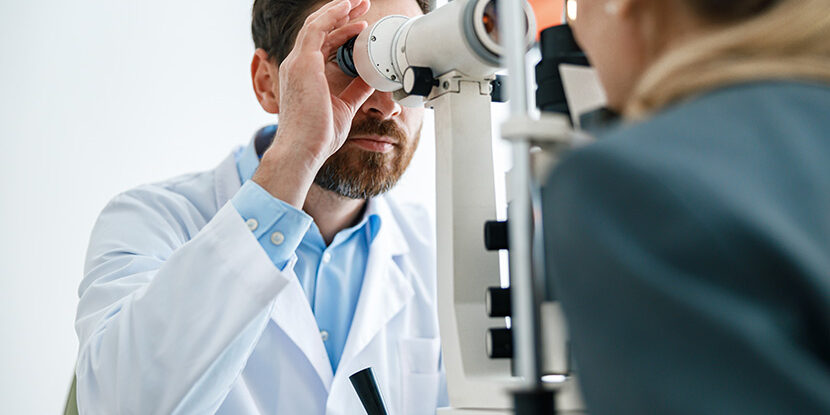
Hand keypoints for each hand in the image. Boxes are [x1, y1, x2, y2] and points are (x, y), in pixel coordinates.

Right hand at [253, 0, 373, 207]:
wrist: (304, 149)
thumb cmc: (318, 136)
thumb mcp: (344, 107)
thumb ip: (356, 90)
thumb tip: (372, 78)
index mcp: (304, 76)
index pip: (322, 45)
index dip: (341, 32)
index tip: (360, 26)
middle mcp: (297, 65)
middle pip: (319, 30)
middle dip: (341, 15)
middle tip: (362, 6)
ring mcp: (298, 63)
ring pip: (317, 25)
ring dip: (339, 11)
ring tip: (359, 3)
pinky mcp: (303, 63)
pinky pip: (317, 29)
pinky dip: (333, 16)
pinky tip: (348, 9)